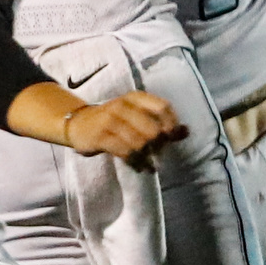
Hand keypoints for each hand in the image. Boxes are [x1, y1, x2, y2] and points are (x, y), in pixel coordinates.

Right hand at [57, 90, 186, 167]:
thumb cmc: (113, 121)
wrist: (78, 124)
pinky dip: (135, 162)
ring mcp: (109, 120)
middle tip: (158, 154)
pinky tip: (138, 166)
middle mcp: (122, 106)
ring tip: (149, 164)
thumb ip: (160, 122)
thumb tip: (186, 132)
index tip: (171, 138)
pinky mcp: (100, 136)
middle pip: (152, 129)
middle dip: (158, 145)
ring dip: (147, 157)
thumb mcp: (135, 115)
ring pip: (139, 142)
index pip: (162, 107)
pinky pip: (124, 152)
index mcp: (134, 98)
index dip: (171, 124)